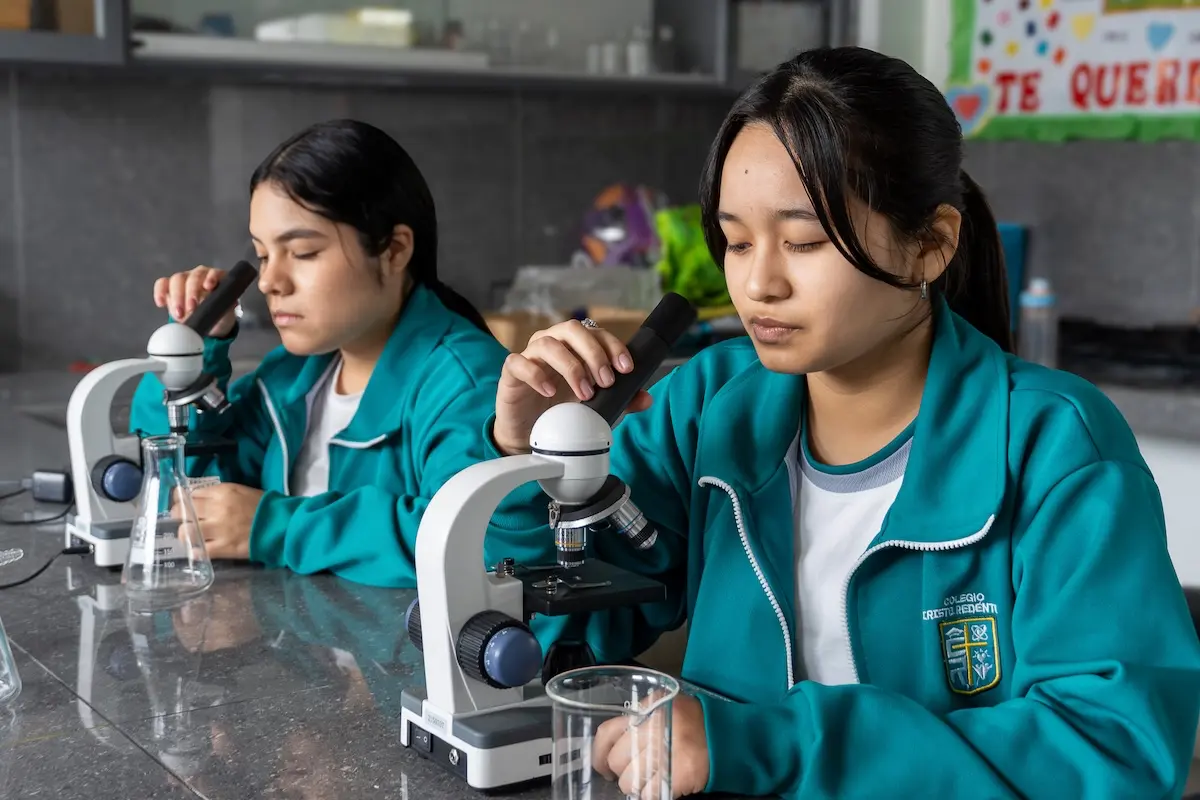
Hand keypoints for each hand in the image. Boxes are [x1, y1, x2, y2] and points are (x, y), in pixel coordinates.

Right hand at [154, 265, 237, 337]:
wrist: (207, 322)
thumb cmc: (218, 315)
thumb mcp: (223, 314)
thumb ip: (219, 310)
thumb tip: (211, 312)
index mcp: (217, 279)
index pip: (214, 273)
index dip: (211, 278)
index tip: (208, 287)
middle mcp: (200, 275)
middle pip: (194, 277)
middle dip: (191, 293)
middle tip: (191, 309)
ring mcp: (185, 278)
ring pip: (177, 279)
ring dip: (177, 297)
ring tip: (179, 313)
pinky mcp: (170, 285)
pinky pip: (162, 284)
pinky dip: (160, 292)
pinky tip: (161, 303)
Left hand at [186, 483, 262, 559]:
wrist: (282, 525)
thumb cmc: (264, 507)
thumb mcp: (241, 491)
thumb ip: (219, 494)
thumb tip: (199, 498)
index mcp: (222, 492)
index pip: (190, 493)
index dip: (182, 499)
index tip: (181, 503)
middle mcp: (216, 509)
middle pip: (183, 511)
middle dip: (179, 515)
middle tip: (183, 520)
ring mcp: (218, 529)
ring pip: (185, 531)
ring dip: (185, 534)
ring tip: (191, 536)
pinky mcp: (223, 548)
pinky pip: (198, 550)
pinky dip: (195, 550)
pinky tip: (199, 549)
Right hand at [493, 319, 652, 455]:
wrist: (529, 434)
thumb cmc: (561, 411)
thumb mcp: (596, 407)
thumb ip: (621, 400)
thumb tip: (645, 398)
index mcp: (574, 346)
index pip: (596, 333)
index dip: (612, 346)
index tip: (626, 368)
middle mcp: (552, 344)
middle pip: (573, 329)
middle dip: (594, 353)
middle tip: (607, 381)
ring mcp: (530, 355)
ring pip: (548, 343)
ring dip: (571, 367)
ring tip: (584, 393)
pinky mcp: (511, 372)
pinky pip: (519, 362)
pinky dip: (536, 375)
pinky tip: (550, 392)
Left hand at [592, 692, 709, 798]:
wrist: (728, 736)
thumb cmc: (693, 723)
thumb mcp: (663, 710)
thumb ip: (639, 722)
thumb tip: (612, 747)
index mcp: (648, 709)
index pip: (607, 732)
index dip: (599, 754)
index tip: (602, 766)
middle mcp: (654, 728)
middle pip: (616, 760)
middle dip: (623, 771)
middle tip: (636, 772)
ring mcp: (666, 752)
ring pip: (629, 781)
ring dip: (637, 785)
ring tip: (653, 778)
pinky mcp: (679, 775)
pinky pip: (649, 795)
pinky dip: (652, 795)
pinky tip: (662, 787)